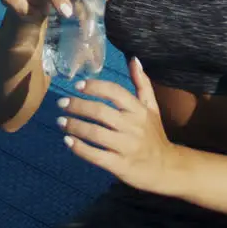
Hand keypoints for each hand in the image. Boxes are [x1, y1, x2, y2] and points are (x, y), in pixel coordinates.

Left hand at [57, 57, 180, 193]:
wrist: (166, 168)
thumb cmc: (154, 135)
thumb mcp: (152, 107)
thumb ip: (142, 83)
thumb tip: (133, 59)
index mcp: (139, 110)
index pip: (115, 92)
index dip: (95, 87)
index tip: (77, 86)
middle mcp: (133, 126)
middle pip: (101, 112)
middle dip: (78, 106)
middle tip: (61, 103)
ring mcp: (127, 147)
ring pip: (96, 133)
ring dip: (75, 126)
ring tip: (60, 121)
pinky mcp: (121, 165)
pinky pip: (96, 156)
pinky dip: (80, 148)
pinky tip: (68, 141)